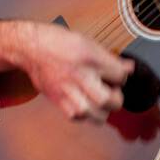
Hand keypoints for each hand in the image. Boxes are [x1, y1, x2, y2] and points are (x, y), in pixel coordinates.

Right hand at [18, 21, 135, 123]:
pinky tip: (86, 104)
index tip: (120, 74)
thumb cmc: (58, 42)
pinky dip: (85, 114)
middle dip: (116, 99)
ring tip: (100, 101)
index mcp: (90, 57)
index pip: (120, 75)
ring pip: (94, 114)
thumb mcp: (87, 42)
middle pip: (108, 100)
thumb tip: (128, 67)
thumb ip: (108, 58)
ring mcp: (68, 90)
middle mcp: (80, 75)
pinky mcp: (58, 100)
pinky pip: (77, 117)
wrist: (31, 48)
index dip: (124, 75)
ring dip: (102, 110)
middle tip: (113, 92)